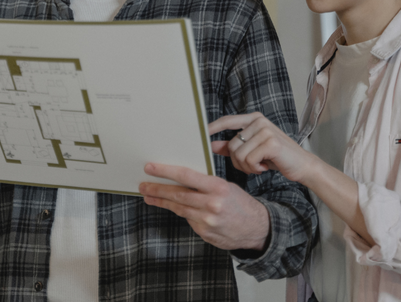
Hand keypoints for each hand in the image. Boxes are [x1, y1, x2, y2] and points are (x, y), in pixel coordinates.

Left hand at [139, 163, 269, 250]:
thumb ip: (204, 184)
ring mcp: (207, 220)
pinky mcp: (204, 233)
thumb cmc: (240, 203)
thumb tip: (180, 178)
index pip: (186, 176)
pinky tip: (174, 207)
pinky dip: (181, 212)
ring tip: (149, 196)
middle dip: (157, 189)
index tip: (151, 167)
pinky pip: (188, 219)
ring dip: (161, 201)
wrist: (257, 228)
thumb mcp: (226, 186)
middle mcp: (211, 204)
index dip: (165, 171)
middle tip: (143, 185)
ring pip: (178, 208)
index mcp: (217, 187)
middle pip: (177, 194)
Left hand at [209, 112, 314, 183]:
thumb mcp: (253, 150)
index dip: (212, 128)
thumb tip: (212, 145)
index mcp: (253, 119)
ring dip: (247, 167)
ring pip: (239, 154)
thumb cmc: (276, 157)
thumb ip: (232, 146)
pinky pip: (249, 160)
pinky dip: (255, 168)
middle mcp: (259, 121)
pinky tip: (266, 167)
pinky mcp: (271, 142)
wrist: (302, 165)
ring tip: (260, 165)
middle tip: (252, 165)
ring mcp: (266, 130)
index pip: (227, 121)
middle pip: (232, 145)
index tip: (200, 134)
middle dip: (238, 161)